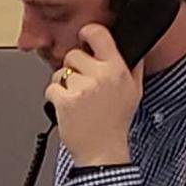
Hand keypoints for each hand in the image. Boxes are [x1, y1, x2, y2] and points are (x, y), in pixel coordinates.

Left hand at [47, 23, 140, 167]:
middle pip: (73, 54)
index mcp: (117, 69)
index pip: (98, 34)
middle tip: (83, 86)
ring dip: (64, 84)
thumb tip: (133, 48)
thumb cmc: (116, 124)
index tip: (84, 37)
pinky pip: (51, 88)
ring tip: (78, 101)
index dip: (87, 33)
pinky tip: (69, 109)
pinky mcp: (65, 100)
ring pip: (60, 72)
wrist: (103, 153)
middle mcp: (101, 75)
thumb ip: (133, 68)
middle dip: (74, 68)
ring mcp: (82, 88)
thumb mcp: (134, 92)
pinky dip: (55, 98)